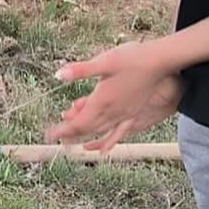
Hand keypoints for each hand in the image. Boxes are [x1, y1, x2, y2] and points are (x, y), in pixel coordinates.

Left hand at [51, 41, 184, 154]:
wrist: (160, 62)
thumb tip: (58, 74)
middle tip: (53, 136)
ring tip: (70, 140)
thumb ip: (80, 70)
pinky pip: (118, 133)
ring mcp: (124, 114)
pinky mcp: (133, 113)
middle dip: (68, 134)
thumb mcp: (103, 61)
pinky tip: (103, 150)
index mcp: (102, 101)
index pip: (77, 123)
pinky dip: (107, 141)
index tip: (48, 135)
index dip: (62, 130)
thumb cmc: (132, 58)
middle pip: (86, 129)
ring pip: (99, 131)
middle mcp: (112, 113)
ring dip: (83, 136)